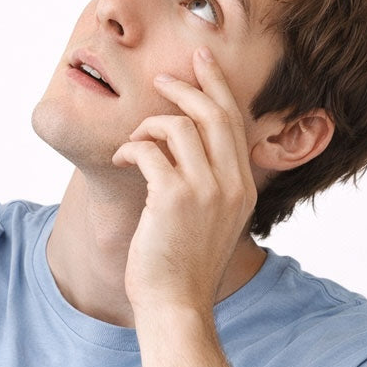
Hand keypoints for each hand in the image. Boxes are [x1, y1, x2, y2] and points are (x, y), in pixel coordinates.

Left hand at [110, 47, 257, 314]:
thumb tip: (188, 145)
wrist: (176, 305)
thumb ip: (212, 184)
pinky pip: (149, 150)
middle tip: (162, 78)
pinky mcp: (173, 198)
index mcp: (244, 187)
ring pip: (178, 126)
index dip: (218, 86)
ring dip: (148, 126)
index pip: (235, 122)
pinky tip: (121, 158)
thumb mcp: (214, 221)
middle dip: (187, 86)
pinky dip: (131, 147)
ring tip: (133, 141)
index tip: (202, 61)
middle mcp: (232, 184)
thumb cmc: (185, 266)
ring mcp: (205, 190)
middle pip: (214, 113)